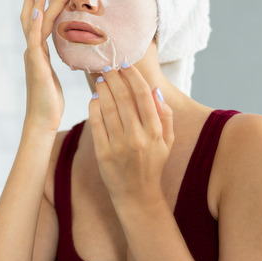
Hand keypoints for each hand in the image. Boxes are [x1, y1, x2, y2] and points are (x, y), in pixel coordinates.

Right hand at [20, 0, 74, 133]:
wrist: (42, 119)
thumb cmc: (49, 102)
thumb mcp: (53, 78)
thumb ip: (53, 65)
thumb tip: (61, 57)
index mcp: (38, 53)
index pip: (39, 23)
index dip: (42, 5)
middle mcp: (33, 51)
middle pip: (32, 18)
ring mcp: (33, 56)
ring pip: (34, 24)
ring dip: (39, 3)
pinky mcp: (36, 64)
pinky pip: (35, 40)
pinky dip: (35, 23)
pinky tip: (37, 10)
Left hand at [87, 63, 173, 203]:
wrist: (137, 196)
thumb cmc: (153, 164)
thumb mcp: (167, 141)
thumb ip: (165, 115)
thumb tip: (155, 90)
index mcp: (156, 131)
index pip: (143, 95)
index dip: (133, 76)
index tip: (125, 65)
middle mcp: (138, 137)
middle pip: (123, 97)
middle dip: (114, 77)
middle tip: (107, 67)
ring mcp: (119, 145)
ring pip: (108, 107)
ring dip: (102, 88)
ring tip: (99, 78)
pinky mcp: (103, 153)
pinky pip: (96, 123)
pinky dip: (94, 107)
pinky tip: (94, 97)